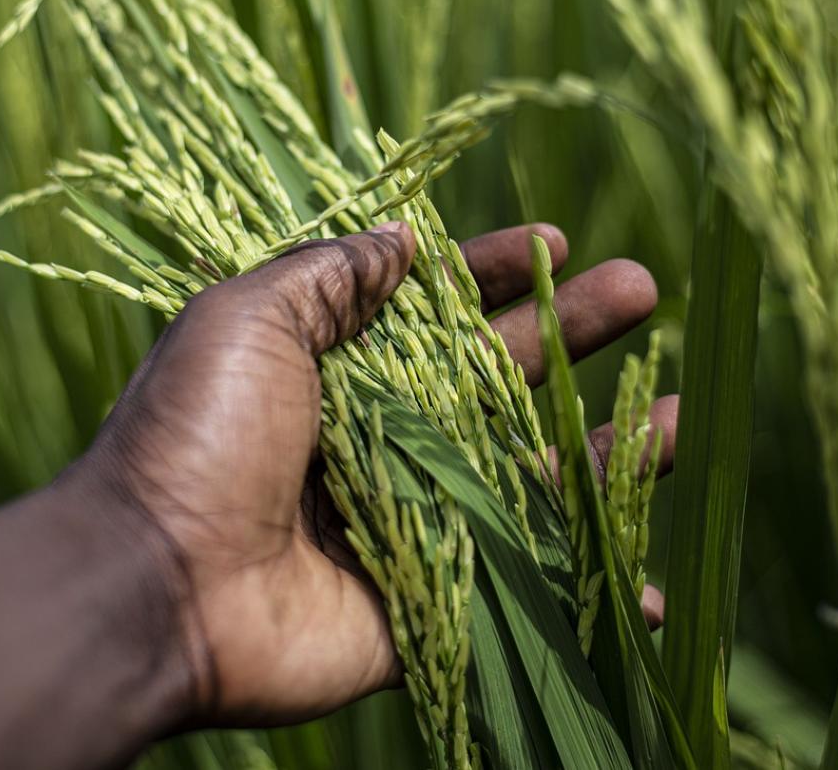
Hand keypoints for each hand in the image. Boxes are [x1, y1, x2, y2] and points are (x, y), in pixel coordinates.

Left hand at [77, 221, 677, 728]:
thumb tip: (403, 239)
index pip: (435, 310)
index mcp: (339, 368)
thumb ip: (329, 277)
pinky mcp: (427, 597)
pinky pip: (520, 584)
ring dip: (603, 451)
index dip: (496, 273)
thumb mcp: (247, 319)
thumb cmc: (196, 436)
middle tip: (642, 290)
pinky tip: (648, 581)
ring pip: (526, 478)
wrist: (155, 583)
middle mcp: (382, 437)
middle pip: (498, 380)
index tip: (557, 242)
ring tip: (681, 417)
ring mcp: (410, 518)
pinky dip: (583, 586)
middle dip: (571, 333)